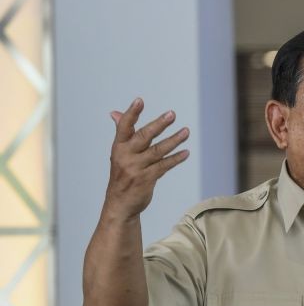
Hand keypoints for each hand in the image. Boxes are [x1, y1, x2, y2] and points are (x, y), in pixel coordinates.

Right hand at [102, 98, 189, 221]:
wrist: (120, 204)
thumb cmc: (122, 175)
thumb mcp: (118, 154)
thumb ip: (122, 133)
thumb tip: (115, 113)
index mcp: (118, 147)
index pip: (124, 127)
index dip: (132, 113)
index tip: (139, 100)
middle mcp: (125, 156)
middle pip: (144, 137)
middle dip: (159, 125)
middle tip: (172, 114)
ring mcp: (136, 168)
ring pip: (158, 151)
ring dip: (174, 140)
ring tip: (186, 131)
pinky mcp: (147, 179)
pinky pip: (164, 166)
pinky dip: (176, 159)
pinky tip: (185, 152)